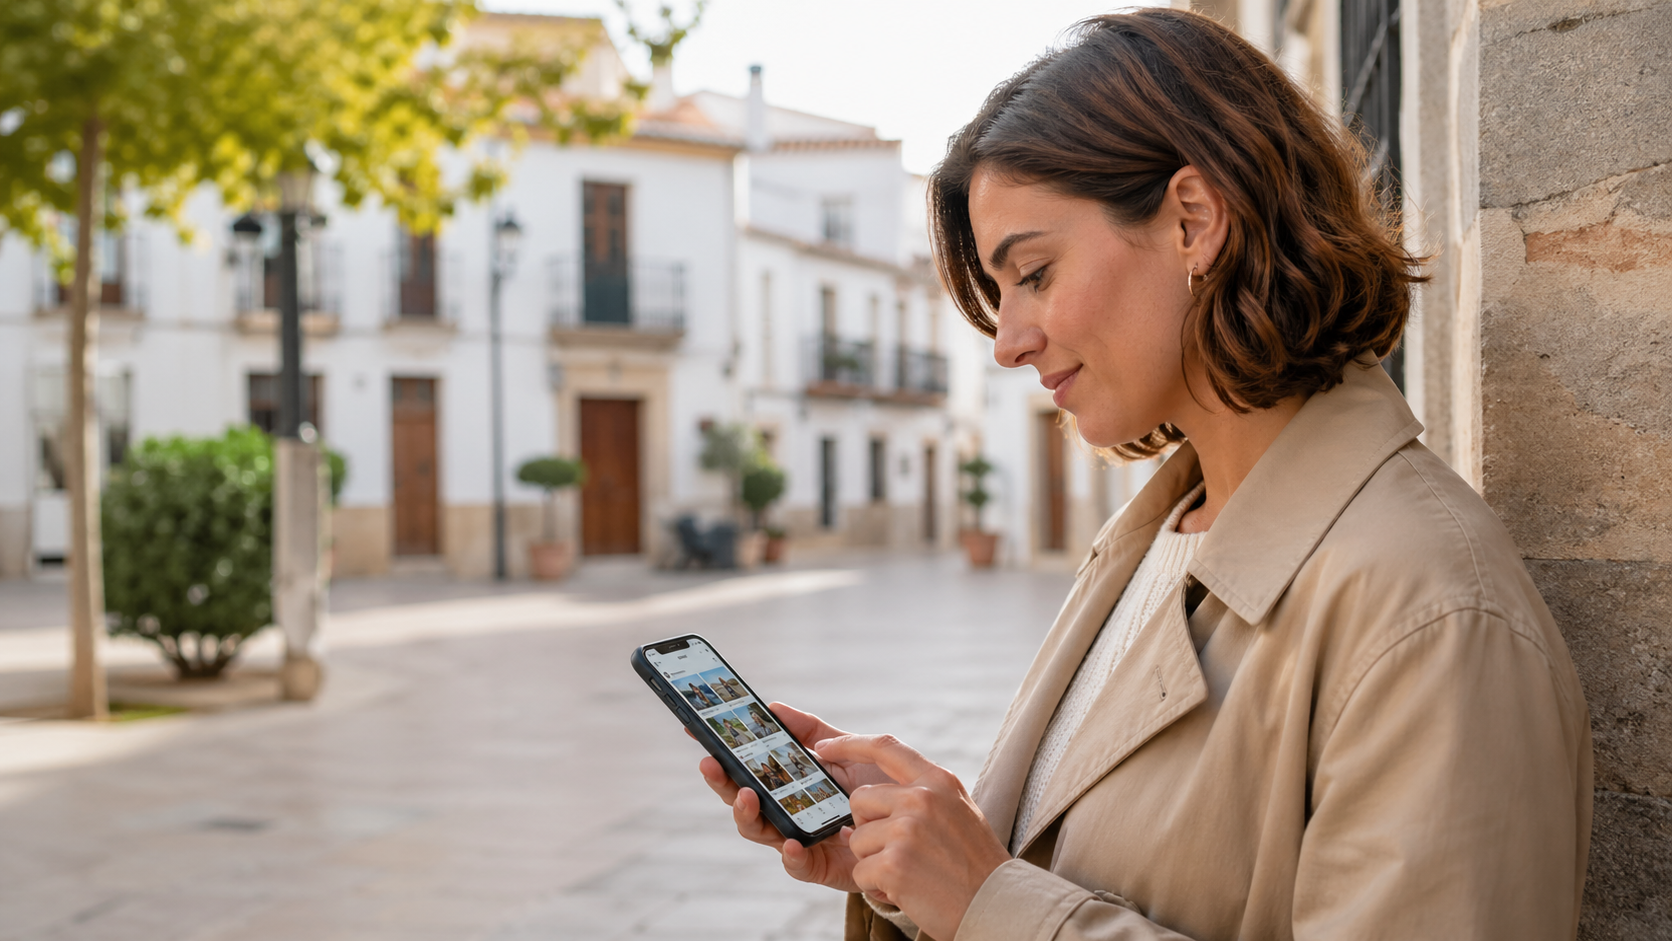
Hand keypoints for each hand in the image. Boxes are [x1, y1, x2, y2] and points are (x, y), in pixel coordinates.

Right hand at [696, 703, 897, 893]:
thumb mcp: (849, 751)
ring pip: (762, 833)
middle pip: (744, 801)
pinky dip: (792, 856)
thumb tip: (773, 707)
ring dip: (749, 815)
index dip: (723, 754)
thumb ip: (814, 731)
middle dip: (724, 783)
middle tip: (711, 763)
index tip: (698, 733)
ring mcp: (802, 841)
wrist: (919, 826)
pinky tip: (791, 842)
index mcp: (790, 786)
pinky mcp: (823, 868)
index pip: (748, 770)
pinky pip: (799, 866)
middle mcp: (789, 814)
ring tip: (748, 796)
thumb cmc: (880, 789)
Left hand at [816, 734, 1012, 940]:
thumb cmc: (975, 863)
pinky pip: (860, 872)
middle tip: (899, 850)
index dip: (848, 744)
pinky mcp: (894, 864)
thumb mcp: (958, 810)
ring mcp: (906, 830)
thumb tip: (874, 793)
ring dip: (874, 862)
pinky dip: (876, 886)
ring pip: (856, 840)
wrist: (997, 905)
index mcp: (937, 780)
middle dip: (867, 828)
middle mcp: (921, 799)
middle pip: (859, 800)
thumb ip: (923, 794)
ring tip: (910, 873)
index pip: (885, 747)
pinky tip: (906, 889)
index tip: (823, 747)